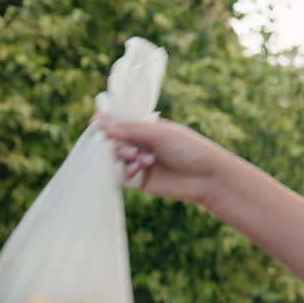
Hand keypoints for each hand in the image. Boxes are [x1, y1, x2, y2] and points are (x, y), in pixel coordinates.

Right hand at [95, 115, 226, 207]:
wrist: (207, 178)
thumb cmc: (188, 149)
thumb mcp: (159, 134)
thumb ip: (129, 129)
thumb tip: (98, 121)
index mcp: (146, 126)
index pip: (119, 121)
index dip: (106, 123)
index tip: (96, 124)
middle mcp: (140, 143)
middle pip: (114, 140)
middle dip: (118, 144)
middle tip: (131, 149)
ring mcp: (139, 162)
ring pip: (116, 157)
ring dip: (124, 157)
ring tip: (142, 160)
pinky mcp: (140, 181)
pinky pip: (121, 175)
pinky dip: (125, 171)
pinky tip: (137, 170)